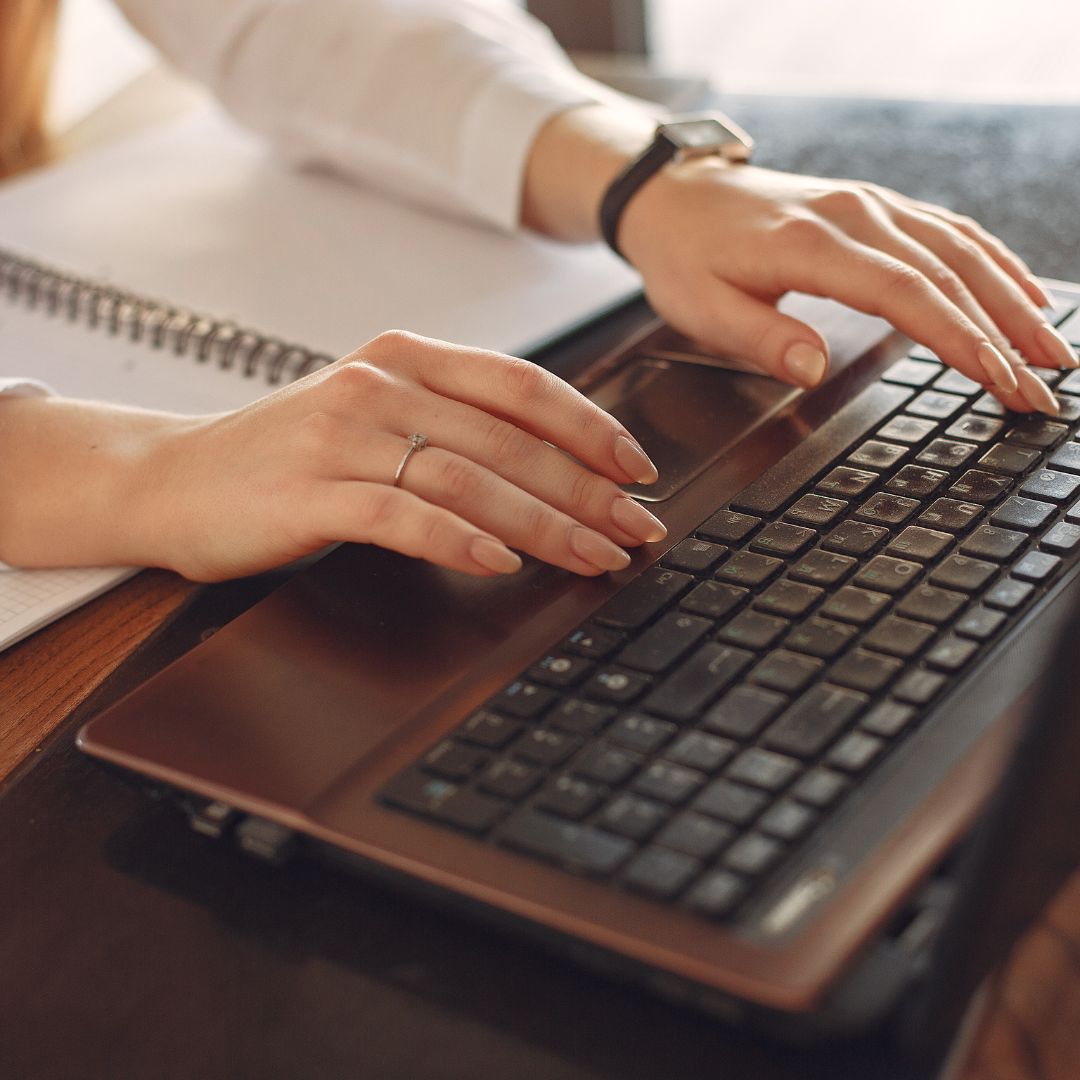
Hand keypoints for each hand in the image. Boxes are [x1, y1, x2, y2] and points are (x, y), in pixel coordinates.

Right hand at [117, 332, 662, 581]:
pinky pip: (401, 515)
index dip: (590, 427)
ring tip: (594, 556)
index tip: (638, 469)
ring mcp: (342, 435)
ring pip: (468, 476)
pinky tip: (500, 563)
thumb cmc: (284, 455)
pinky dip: (459, 539)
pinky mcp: (310, 491)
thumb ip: (449, 423)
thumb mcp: (372, 416)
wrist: (169, 478)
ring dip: (544, 522)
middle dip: (587, 489)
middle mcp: (379, 384)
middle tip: (637, 528)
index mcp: (404, 357)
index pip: (521, 385)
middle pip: (509, 438)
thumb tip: (551, 466)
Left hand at [620, 160, 1073, 412]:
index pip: (906, 294)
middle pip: (948, 274)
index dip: (959, 339)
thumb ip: (759, 338)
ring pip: (961, 249)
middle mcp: (855, 216)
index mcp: (813, 246)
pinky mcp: (874, 207)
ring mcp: (870, 206)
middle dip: (1004, 334)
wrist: (676, 195)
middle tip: (1044, 387)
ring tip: (1053, 349)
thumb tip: (813, 369)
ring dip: (1013, 299)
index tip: (1000, 379)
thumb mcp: (700, 308)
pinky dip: (993, 263)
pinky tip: (1022, 293)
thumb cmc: (685, 255)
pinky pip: (948, 231)